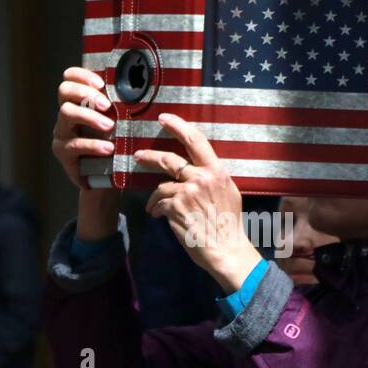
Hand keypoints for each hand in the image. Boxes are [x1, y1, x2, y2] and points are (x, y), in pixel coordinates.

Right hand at [54, 66, 120, 240]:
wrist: (106, 182)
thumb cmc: (117, 148)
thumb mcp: (121, 125)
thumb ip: (125, 107)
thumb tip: (154, 88)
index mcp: (79, 102)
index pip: (70, 77)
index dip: (83, 75)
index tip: (103, 82)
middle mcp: (66, 114)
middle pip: (64, 90)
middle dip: (86, 93)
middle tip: (108, 106)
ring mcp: (62, 133)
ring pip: (66, 113)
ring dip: (90, 117)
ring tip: (110, 126)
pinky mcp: (63, 153)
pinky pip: (74, 145)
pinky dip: (93, 145)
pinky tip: (109, 149)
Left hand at [135, 114, 262, 293]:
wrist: (226, 248)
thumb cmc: (228, 223)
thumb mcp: (229, 192)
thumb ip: (213, 177)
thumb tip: (197, 168)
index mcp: (217, 171)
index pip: (196, 140)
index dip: (178, 126)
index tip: (164, 118)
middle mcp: (201, 177)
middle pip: (169, 159)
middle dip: (150, 156)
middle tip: (138, 155)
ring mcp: (187, 192)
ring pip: (161, 186)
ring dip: (155, 197)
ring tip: (154, 205)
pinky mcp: (175, 207)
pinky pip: (159, 203)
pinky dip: (156, 210)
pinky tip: (159, 216)